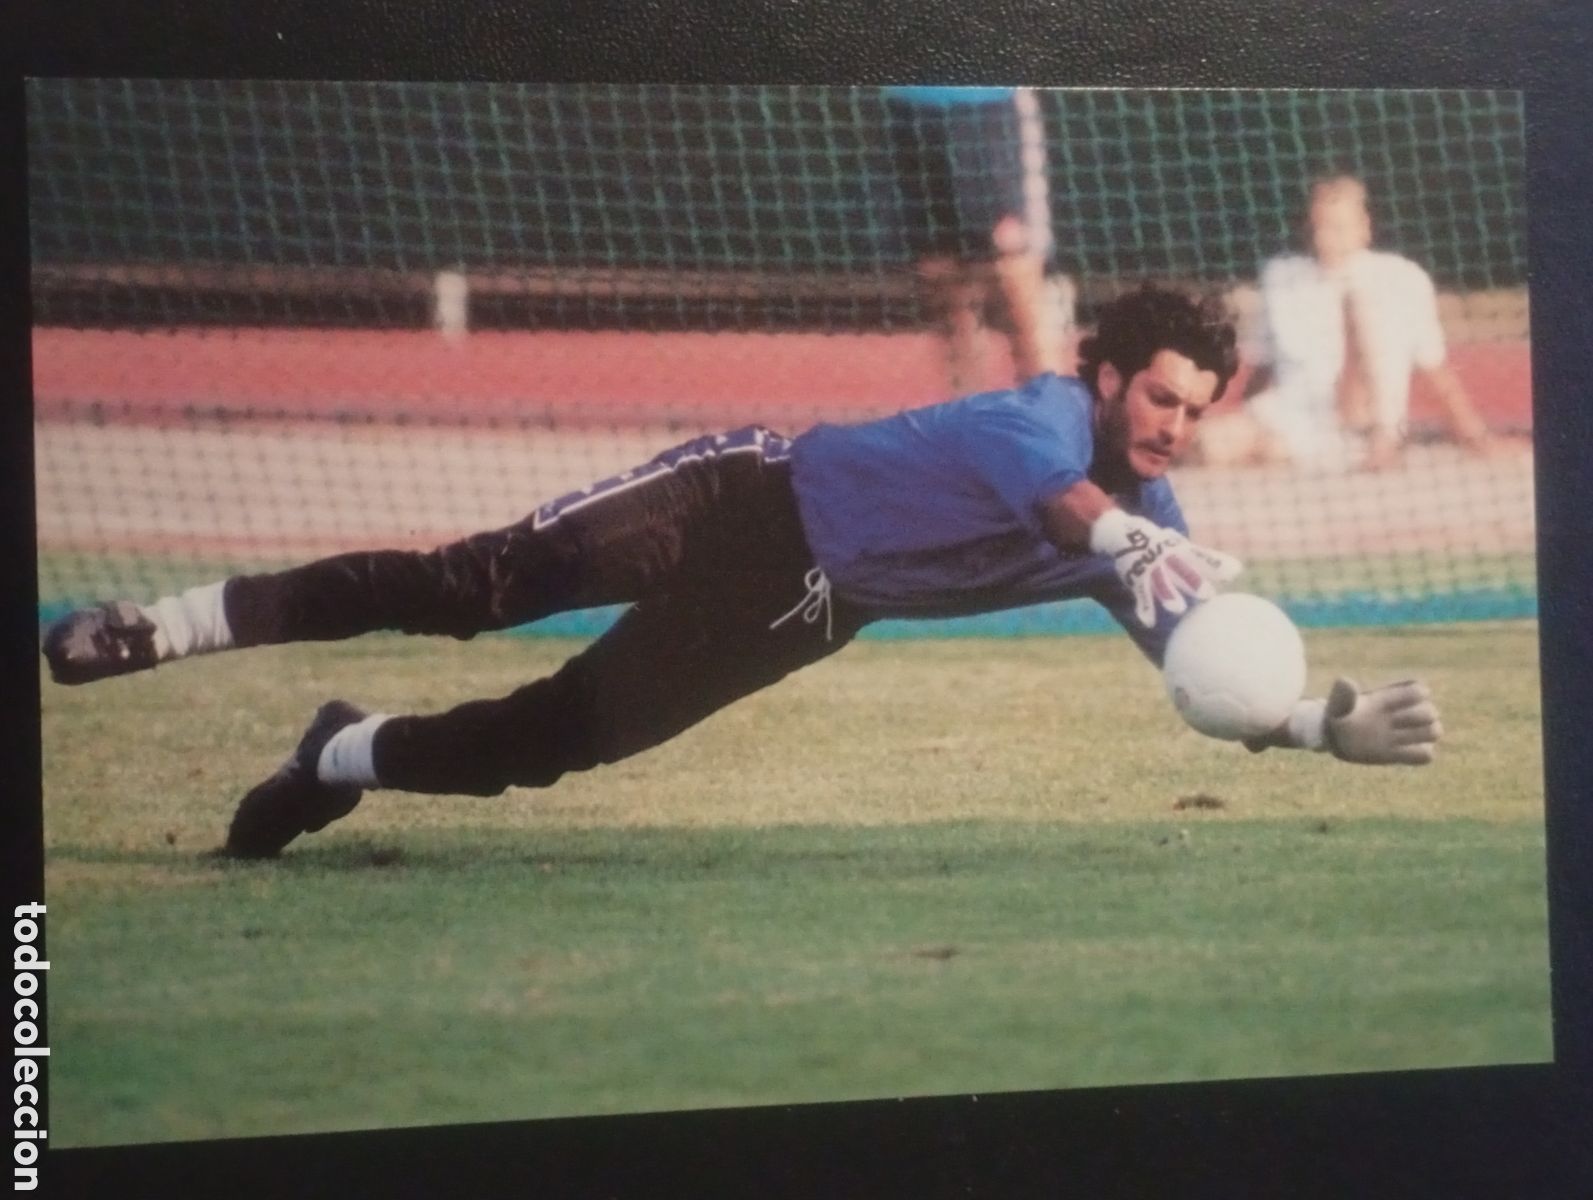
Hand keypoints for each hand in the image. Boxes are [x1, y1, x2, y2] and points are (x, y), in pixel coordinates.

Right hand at [1090, 509, 1241, 626]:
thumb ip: (1205, 560)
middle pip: (1183, 570)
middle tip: (1208, 594)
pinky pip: (1141, 594)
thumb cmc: (1161, 543)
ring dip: (1169, 595)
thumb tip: (1237, 571)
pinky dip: (1145, 608)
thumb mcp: (1182, 546)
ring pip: (1161, 583)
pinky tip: (1149, 622)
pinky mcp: (1135, 577)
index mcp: (1181, 550)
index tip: (1236, 571)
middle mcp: (1168, 558)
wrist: (1123, 533)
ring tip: (1178, 609)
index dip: (1217, 563)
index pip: (1202, 556)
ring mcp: (1151, 568)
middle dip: (1195, 581)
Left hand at [1324, 678, 1441, 764]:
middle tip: (1392, 722)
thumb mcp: (1337, 703)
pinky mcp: (1400, 754)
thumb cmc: (1338, 714)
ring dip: (1423, 735)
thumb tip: (1345, 681)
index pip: (1419, 690)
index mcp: (1391, 697)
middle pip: (1431, 711)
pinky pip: (1426, 756)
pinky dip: (1419, 754)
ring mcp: (1404, 734)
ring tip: (1400, 737)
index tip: (1388, 702)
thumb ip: (1343, 694)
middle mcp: (1403, 715)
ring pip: (1435, 731)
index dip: (1411, 696)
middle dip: (1416, 717)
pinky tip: (1398, 752)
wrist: (1334, 735)